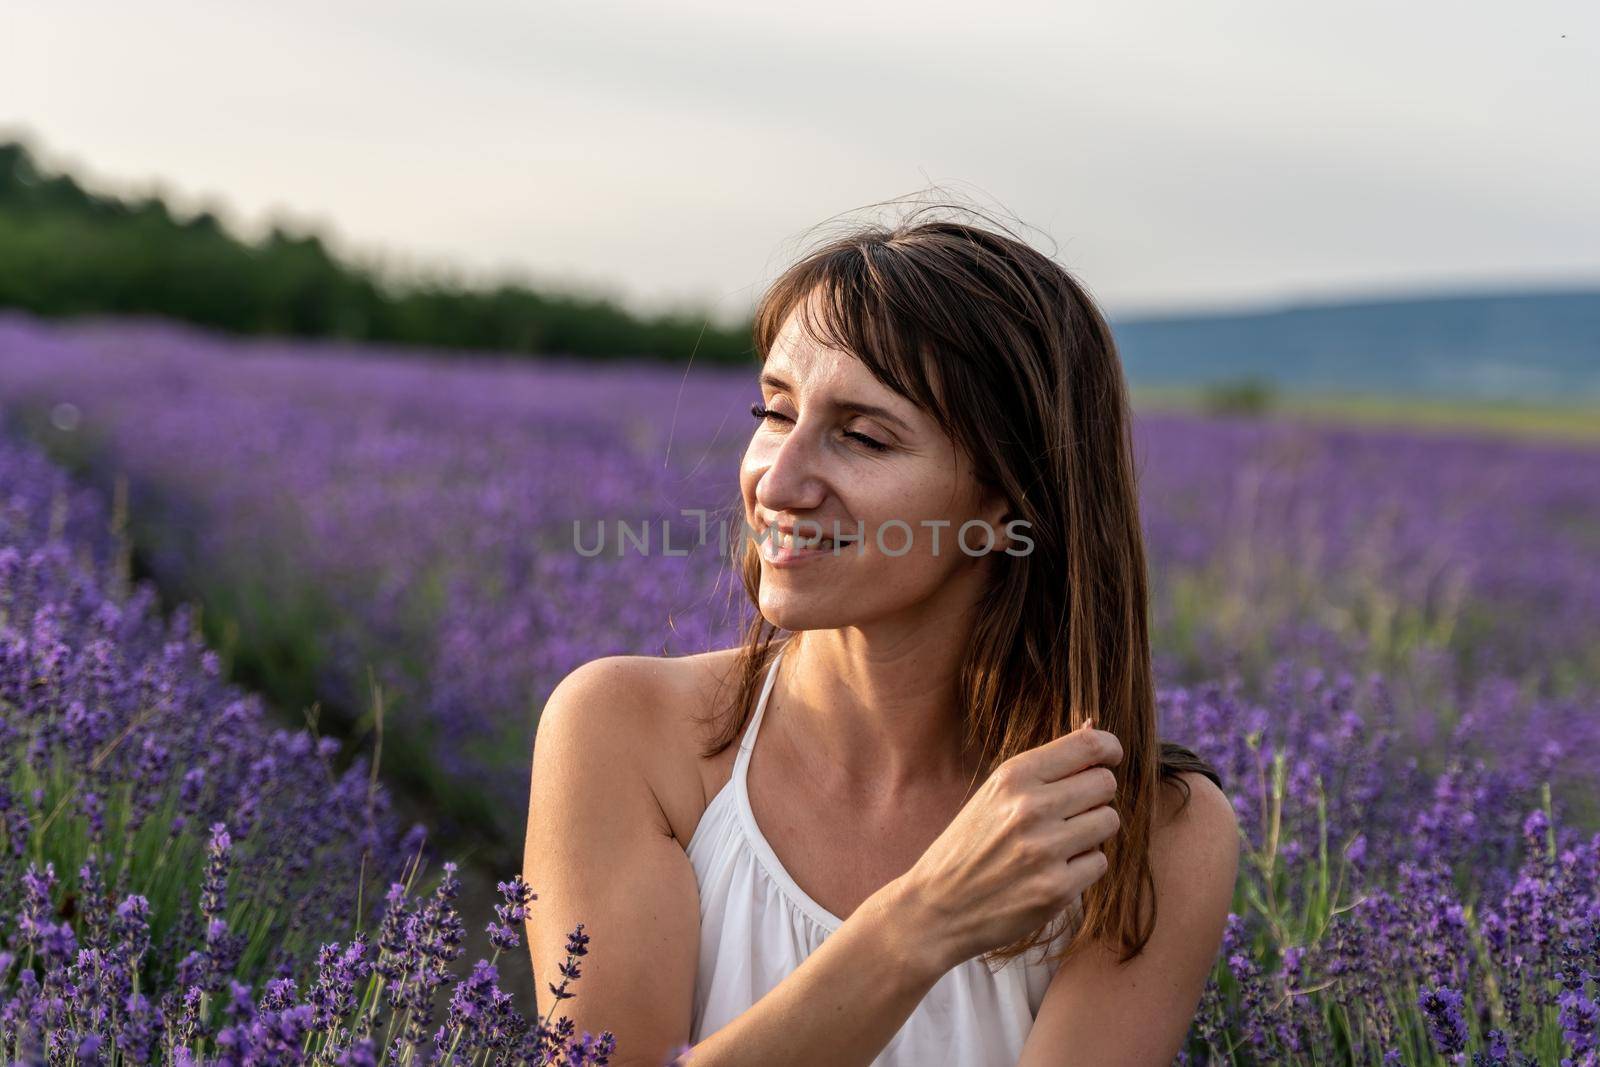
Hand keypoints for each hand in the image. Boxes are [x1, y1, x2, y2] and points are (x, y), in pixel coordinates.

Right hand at [893, 720, 1123, 971]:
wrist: (936, 906)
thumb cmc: (970, 844)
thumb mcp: (995, 793)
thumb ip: (1045, 766)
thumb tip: (1094, 729)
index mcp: (1013, 776)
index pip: (1088, 745)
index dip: (1109, 748)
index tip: (1110, 757)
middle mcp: (1031, 807)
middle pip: (1105, 783)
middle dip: (1095, 795)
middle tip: (1071, 810)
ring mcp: (1045, 850)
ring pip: (1109, 821)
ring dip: (1091, 831)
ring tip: (1058, 842)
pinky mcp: (1057, 889)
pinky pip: (1099, 862)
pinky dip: (1082, 867)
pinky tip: (1051, 871)